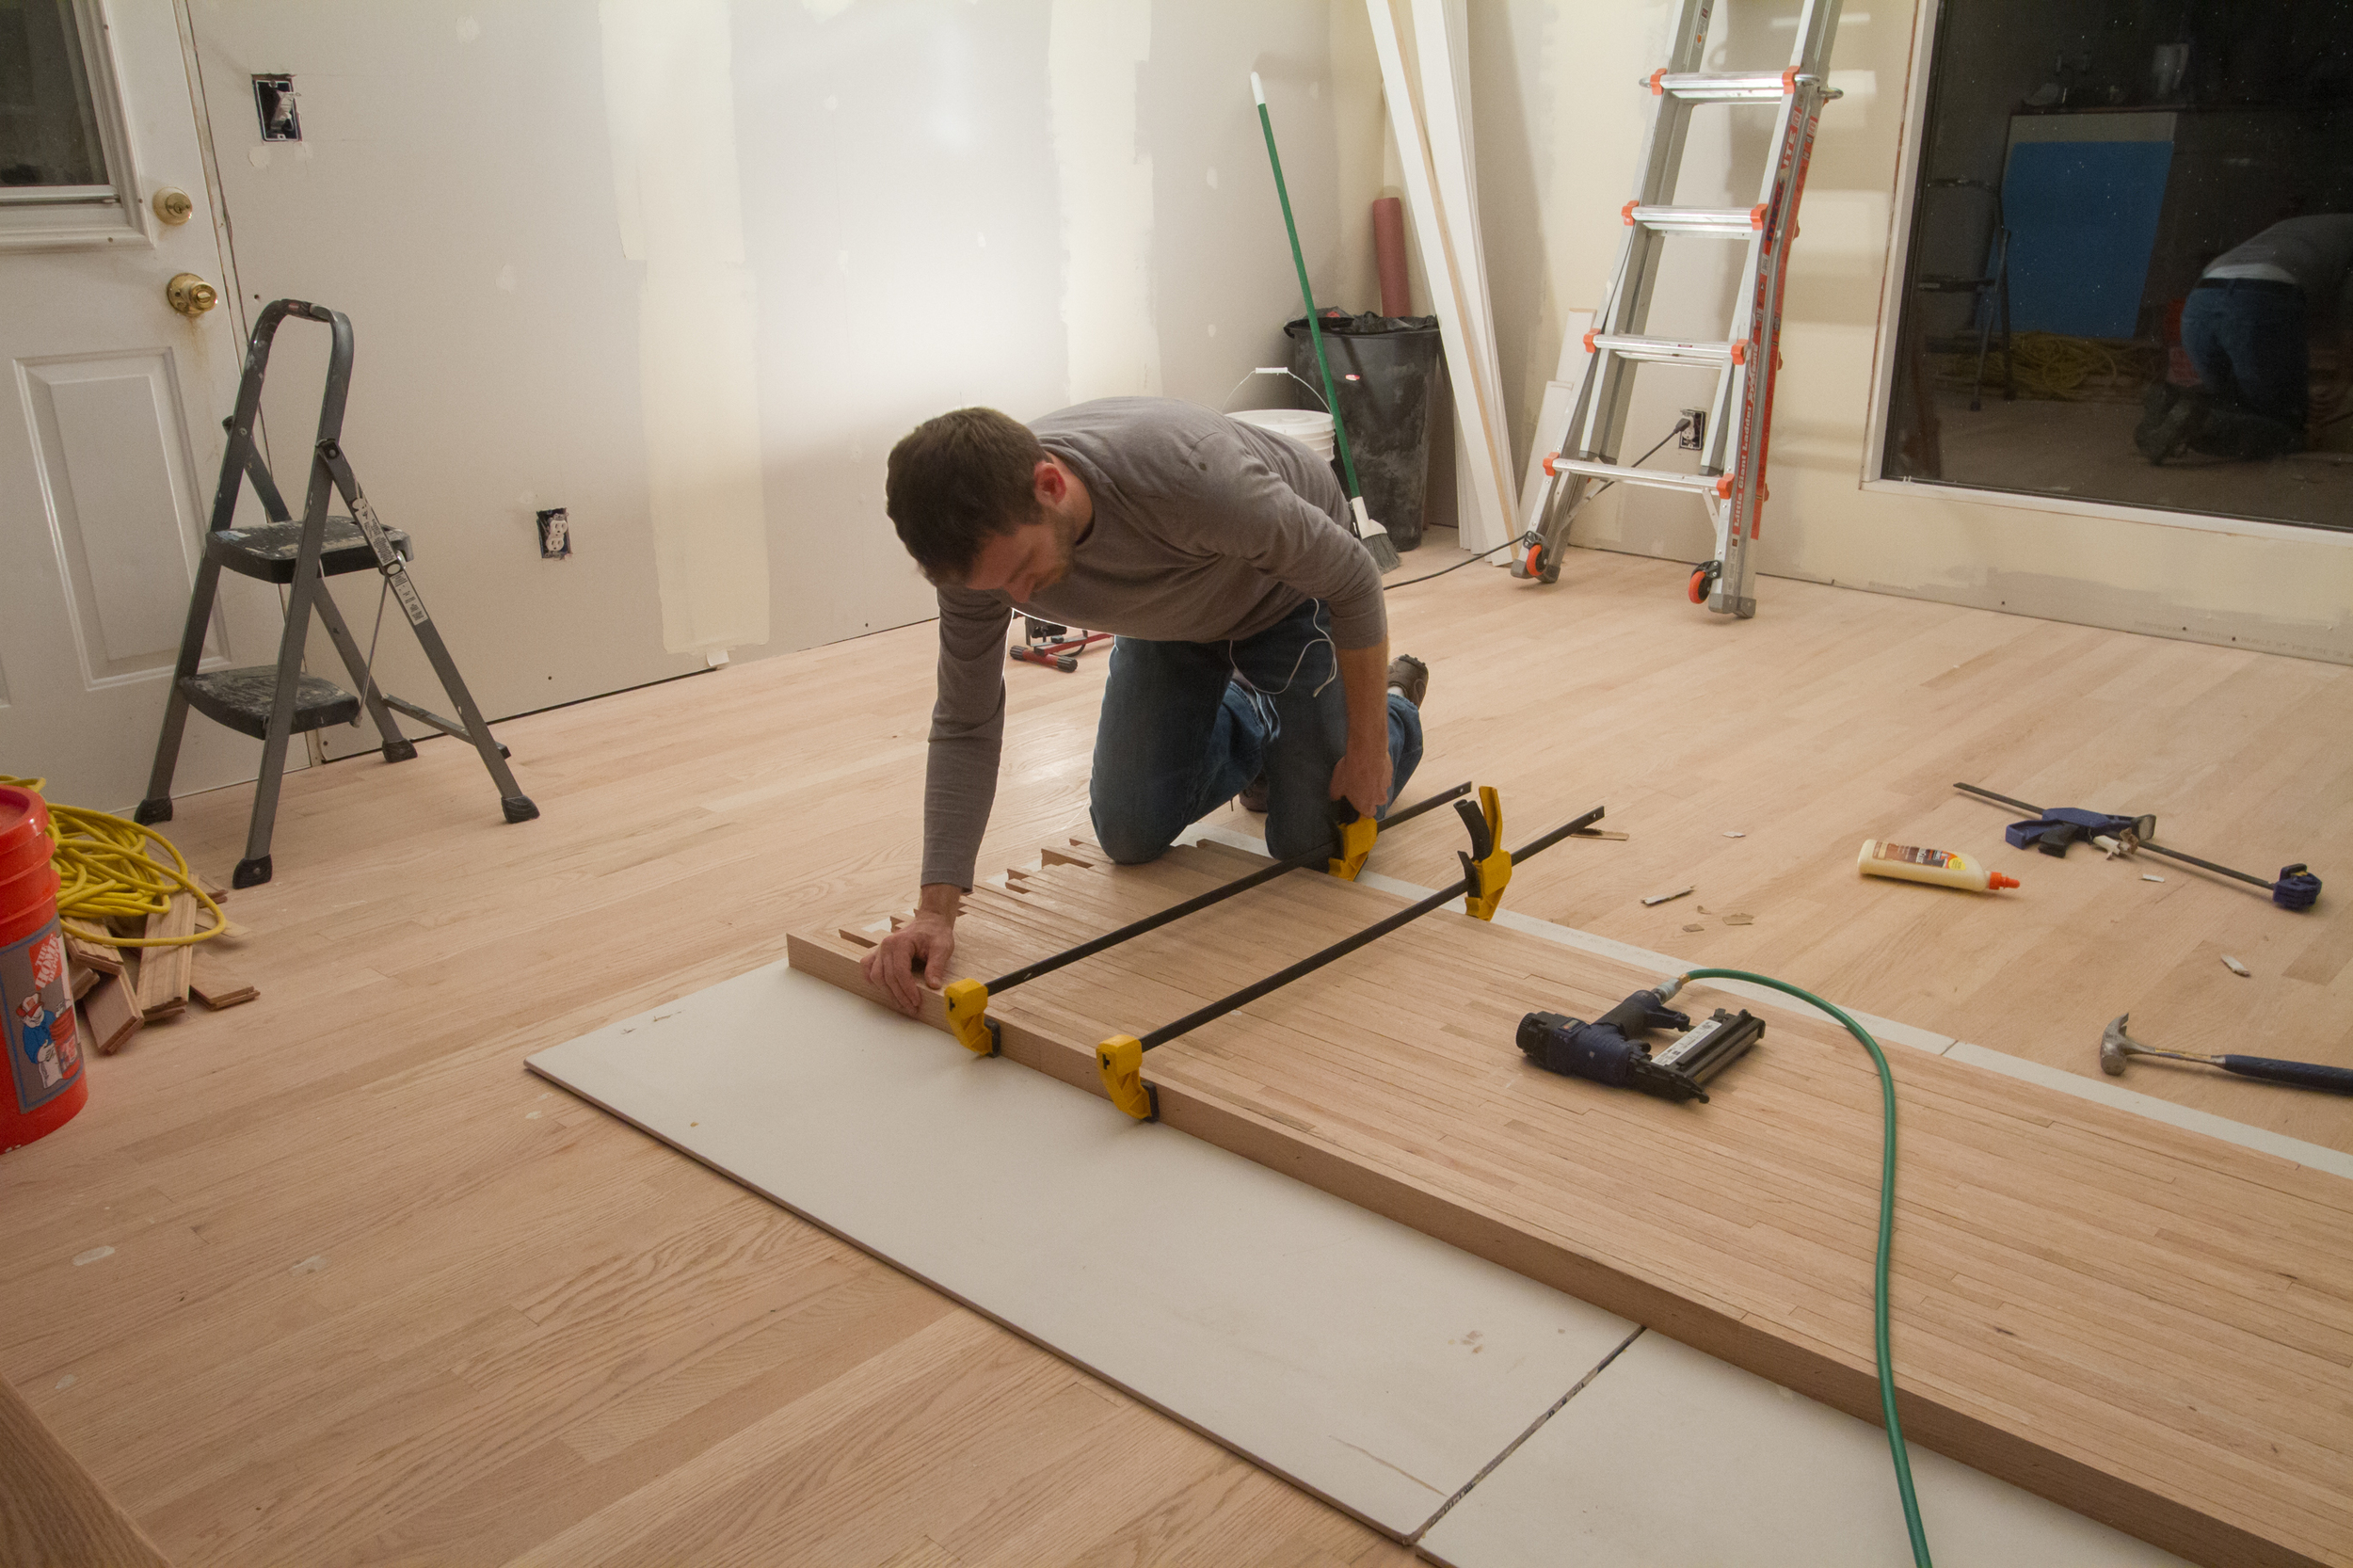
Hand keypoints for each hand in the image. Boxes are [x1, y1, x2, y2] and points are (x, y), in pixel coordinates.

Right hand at [860, 900, 956, 1015]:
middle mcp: (886, 946)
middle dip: (899, 996)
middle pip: (887, 977)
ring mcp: (880, 949)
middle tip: (912, 1008)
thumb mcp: (942, 948)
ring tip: (902, 1004)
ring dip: (888, 992)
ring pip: (876, 976)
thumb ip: (937, 966)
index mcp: (900, 942)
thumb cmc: (935, 933)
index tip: (917, 1002)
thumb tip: (933, 985)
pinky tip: (883, 989)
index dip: (908, 990)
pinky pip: (868, 967)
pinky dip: (872, 979)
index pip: (900, 972)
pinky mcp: (879, 953)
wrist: (930, 922)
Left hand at [1328, 744, 1391, 818]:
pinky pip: (1385, 776)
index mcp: (1366, 805)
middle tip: (1360, 785)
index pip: (1368, 814)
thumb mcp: (1336, 786)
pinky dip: (1379, 772)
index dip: (1363, 809)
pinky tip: (1371, 764)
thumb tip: (1335, 797)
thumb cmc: (1351, 771)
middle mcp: (1379, 798)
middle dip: (1371, 795)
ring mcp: (1386, 786)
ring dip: (1376, 783)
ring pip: (1382, 788)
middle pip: (1377, 801)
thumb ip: (1336, 795)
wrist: (1366, 753)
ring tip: (1365, 772)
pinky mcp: (1390, 773)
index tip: (1357, 802)